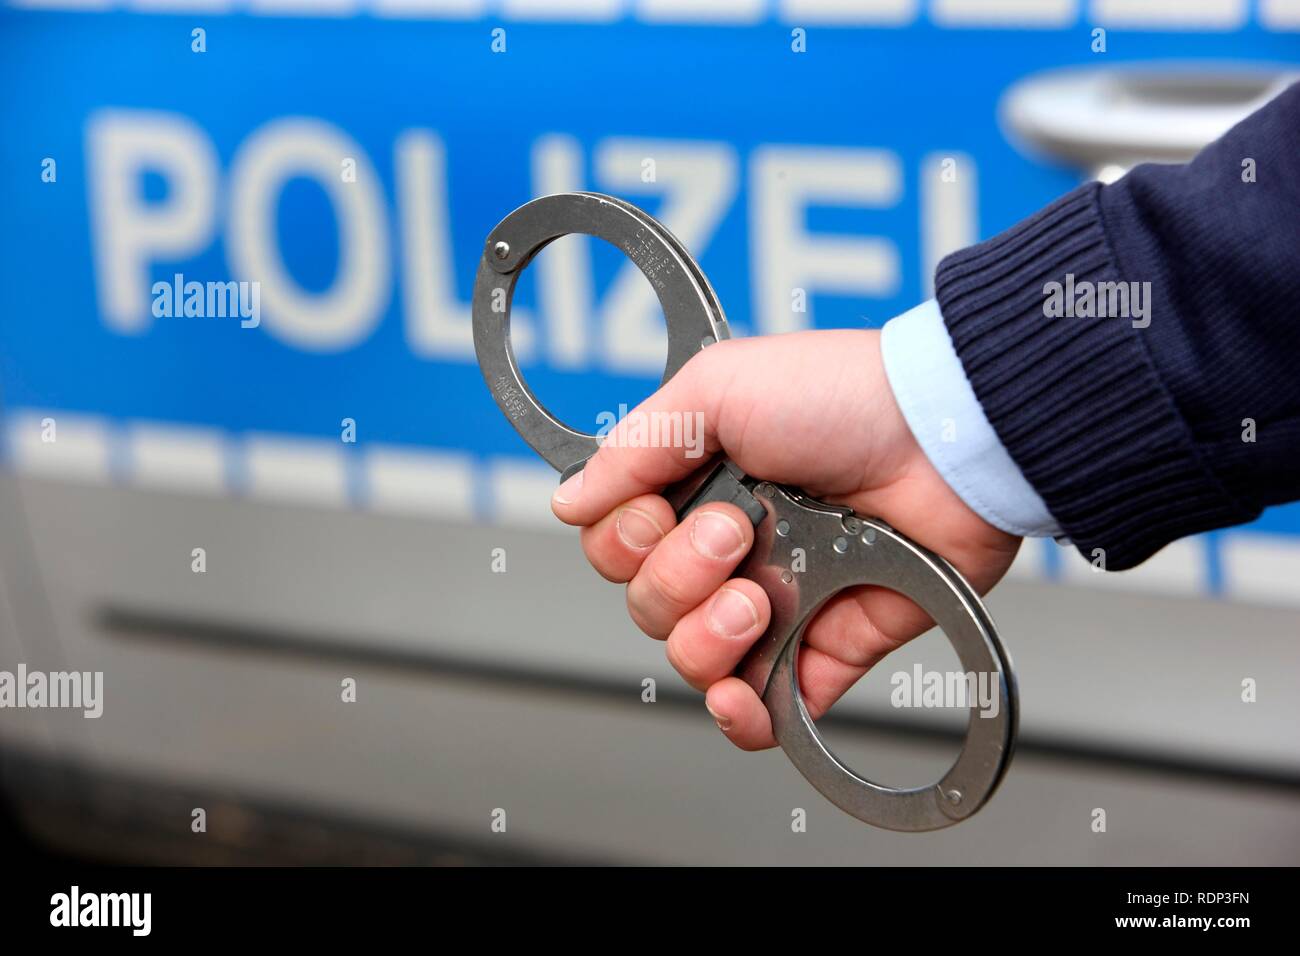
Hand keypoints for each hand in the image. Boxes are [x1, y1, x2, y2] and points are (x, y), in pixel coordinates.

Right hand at [551, 329, 1019, 749]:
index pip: (615, 546)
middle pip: (645, 606)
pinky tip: (743, 699)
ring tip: (758, 598)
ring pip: (691, 658)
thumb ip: (635, 446)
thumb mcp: (717, 388)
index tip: (657, 511)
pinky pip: (764, 707)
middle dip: (678, 577)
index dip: (623, 541)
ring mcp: (773, 601)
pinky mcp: (824, 646)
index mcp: (695, 488)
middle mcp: (726, 548)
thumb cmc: (843, 396)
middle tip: (736, 532)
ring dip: (709, 636)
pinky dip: (745, 717)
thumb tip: (569, 502)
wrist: (945, 436)